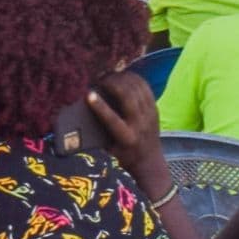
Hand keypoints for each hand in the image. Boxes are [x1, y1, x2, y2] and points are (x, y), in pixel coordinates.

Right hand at [87, 70, 168, 193]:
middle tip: (101, 79)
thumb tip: (82, 113)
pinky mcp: (155, 109)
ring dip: (123, 79)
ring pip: (137, 89)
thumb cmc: (123, 156)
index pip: (112, 119)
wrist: (150, 162)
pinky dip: (134, 79)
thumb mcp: (109, 149)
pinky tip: (125, 76)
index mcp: (126, 138)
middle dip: (113, 84)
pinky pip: (146, 88)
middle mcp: (140, 125)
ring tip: (111, 76)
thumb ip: (99, 132)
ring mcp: (150, 115)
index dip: (99, 105)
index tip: (88, 93)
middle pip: (128, 97)